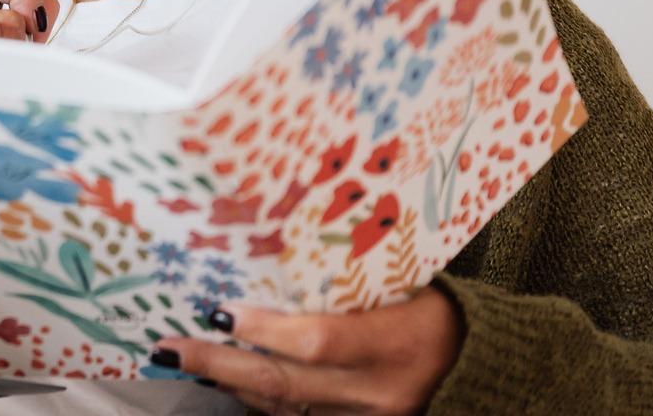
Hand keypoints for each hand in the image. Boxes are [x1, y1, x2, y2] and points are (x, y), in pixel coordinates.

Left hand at [154, 287, 461, 414]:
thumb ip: (343, 282)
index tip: (218, 312)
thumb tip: (268, 253)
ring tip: (182, 363)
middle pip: (286, 383)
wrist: (484, 364)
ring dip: (230, 386)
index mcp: (395, 343)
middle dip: (219, 365)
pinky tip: (228, 386)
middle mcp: (380, 392)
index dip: (266, 331)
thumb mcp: (400, 286)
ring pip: (286, 408)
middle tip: (168, 348)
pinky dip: (260, 403)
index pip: (319, 342)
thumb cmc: (436, 309)